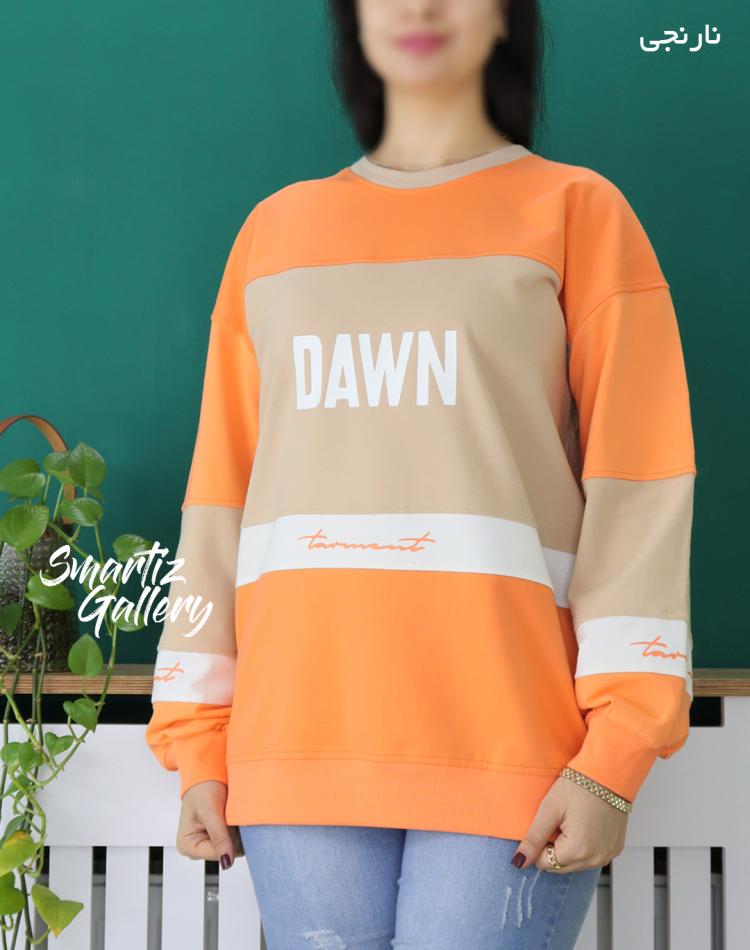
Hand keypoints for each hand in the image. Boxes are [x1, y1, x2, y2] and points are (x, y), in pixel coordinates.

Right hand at [176, 779, 243, 868]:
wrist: (207, 775)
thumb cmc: (202, 789)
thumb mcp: (210, 811)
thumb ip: (218, 837)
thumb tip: (226, 862)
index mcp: (187, 846)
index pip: (216, 855)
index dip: (228, 840)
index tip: (229, 821)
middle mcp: (197, 850)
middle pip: (226, 853)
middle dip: (232, 834)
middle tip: (227, 814)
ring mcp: (209, 845)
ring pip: (234, 848)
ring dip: (236, 831)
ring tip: (229, 814)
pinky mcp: (220, 840)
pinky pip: (236, 841)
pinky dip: (238, 828)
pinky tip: (232, 818)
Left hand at [512, 777, 627, 872]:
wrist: (608, 772)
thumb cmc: (578, 786)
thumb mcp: (549, 809)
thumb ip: (533, 839)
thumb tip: (519, 862)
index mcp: (578, 851)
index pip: (544, 863)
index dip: (540, 843)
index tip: (548, 823)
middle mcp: (596, 859)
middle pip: (560, 866)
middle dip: (555, 847)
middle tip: (561, 820)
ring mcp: (608, 855)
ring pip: (575, 862)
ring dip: (569, 847)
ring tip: (574, 820)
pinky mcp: (615, 849)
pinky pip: (592, 855)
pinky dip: (585, 844)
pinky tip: (586, 823)